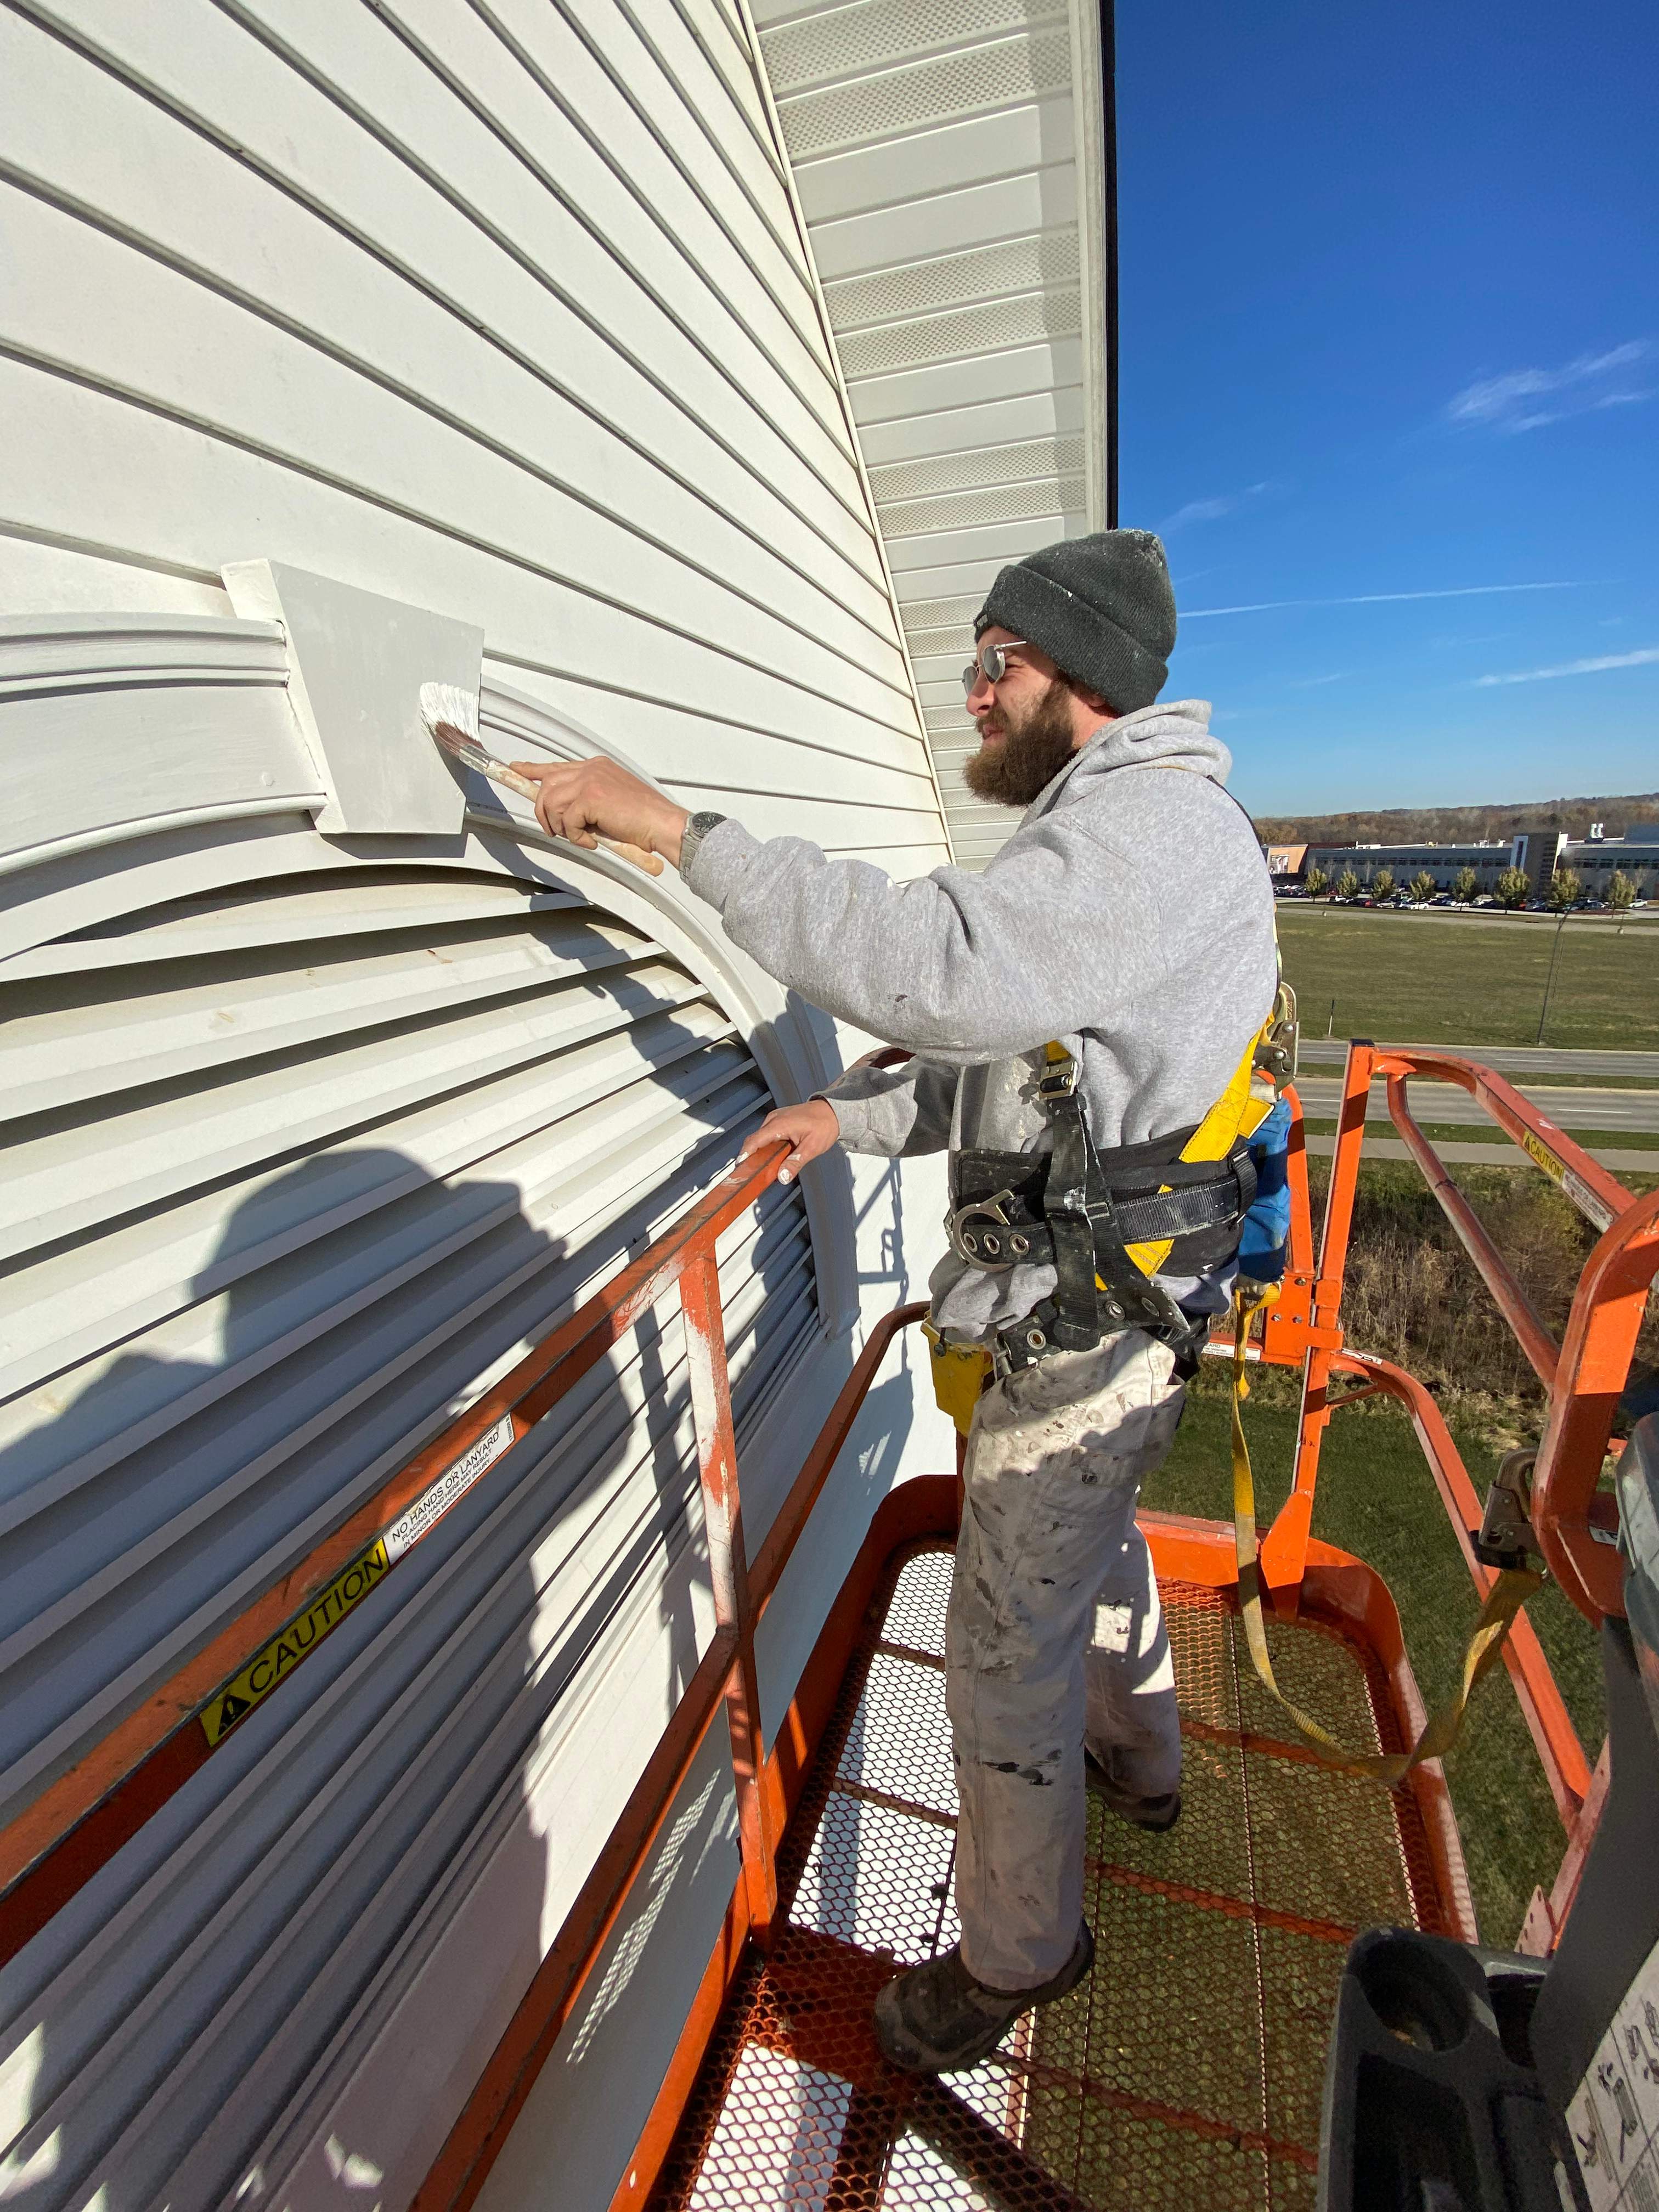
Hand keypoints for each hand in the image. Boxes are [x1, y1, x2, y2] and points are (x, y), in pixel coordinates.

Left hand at [506, 755, 690, 866]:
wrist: (663, 824)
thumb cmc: (643, 819)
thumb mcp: (611, 802)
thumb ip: (588, 800)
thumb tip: (564, 814)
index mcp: (596, 767)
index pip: (556, 766)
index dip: (533, 769)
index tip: (516, 769)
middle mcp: (591, 769)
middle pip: (547, 785)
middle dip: (543, 812)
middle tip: (555, 831)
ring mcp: (590, 780)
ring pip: (551, 803)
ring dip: (560, 827)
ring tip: (580, 837)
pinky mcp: (591, 797)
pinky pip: (566, 821)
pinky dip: (575, 837)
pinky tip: (592, 841)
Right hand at [740, 1099, 840, 1183]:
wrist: (832, 1111)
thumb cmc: (824, 1124)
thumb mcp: (812, 1148)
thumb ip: (795, 1162)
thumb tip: (782, 1176)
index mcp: (779, 1124)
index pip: (754, 1141)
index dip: (745, 1155)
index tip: (740, 1167)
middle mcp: (773, 1119)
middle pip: (754, 1140)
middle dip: (751, 1157)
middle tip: (753, 1173)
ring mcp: (775, 1118)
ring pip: (760, 1137)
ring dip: (760, 1151)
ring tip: (764, 1167)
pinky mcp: (778, 1120)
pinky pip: (766, 1134)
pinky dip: (766, 1145)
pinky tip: (774, 1155)